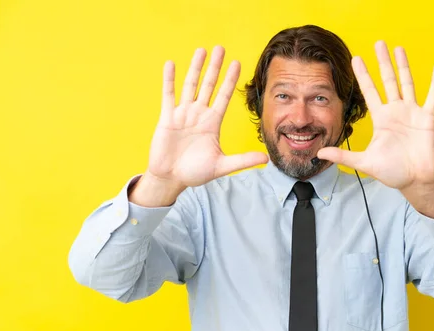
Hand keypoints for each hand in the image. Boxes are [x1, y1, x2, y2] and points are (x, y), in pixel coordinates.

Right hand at [145, 46, 267, 192]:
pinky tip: (171, 64)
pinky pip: (168, 95)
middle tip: (221, 48)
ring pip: (190, 86)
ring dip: (195, 68)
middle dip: (215, 67)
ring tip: (202, 50)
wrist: (171, 178)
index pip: (224, 96)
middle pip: (209, 86)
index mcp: (212, 123)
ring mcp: (182, 114)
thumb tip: (267, 158)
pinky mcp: (167, 118)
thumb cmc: (195, 172)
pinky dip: (169, 80)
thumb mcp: (222, 166)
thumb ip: (243, 160)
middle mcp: (199, 115)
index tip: (237, 63)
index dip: (230, 80)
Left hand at [317, 41, 433, 190]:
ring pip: (407, 83)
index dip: (363, 76)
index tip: (355, 59)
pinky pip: (433, 96)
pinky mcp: (427, 118)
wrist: (415, 181)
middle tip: (378, 43)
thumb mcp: (365, 162)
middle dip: (382, 62)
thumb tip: (320, 154)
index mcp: (381, 119)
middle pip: (387, 81)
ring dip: (404, 66)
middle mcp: (396, 112)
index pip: (369, 92)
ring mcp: (412, 113)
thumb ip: (343, 156)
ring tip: (399, 48)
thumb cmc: (392, 172)